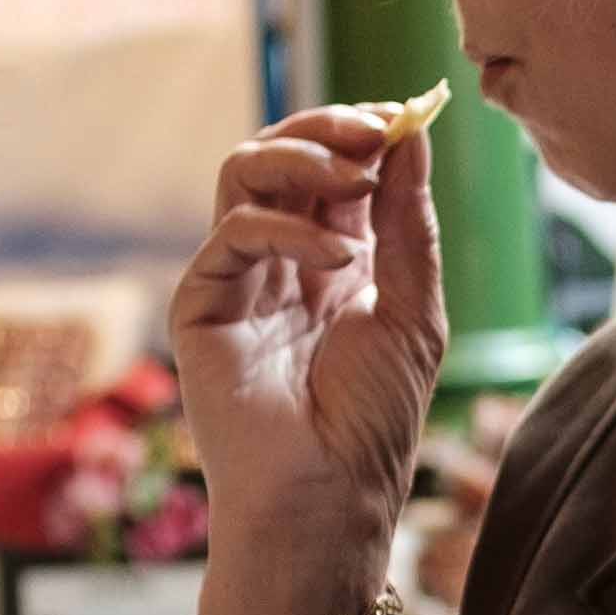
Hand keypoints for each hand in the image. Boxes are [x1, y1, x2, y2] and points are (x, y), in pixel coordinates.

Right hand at [173, 102, 449, 614]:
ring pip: (242, 173)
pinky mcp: (202, 304)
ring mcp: (237, 279)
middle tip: (374, 128)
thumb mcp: (413, 311)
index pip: (337, 169)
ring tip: (352, 174)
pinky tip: (337, 258)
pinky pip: (233, 232)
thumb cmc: (374, 421)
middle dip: (329, 128)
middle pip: (282, 155)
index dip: (365, 133)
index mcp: (333, 261)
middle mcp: (280, 262)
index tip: (404, 116)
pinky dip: (288, 227)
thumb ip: (408, 225)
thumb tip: (413, 134)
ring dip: (301, 156)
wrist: (327, 497)